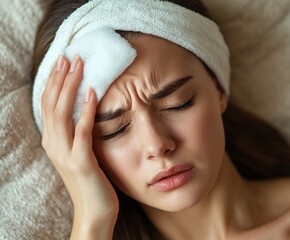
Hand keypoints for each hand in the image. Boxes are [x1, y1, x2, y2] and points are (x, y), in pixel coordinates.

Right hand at [41, 55, 118, 238]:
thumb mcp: (79, 153)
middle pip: (52, 104)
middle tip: (70, 56)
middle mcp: (54, 145)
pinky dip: (86, 110)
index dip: (54, 82)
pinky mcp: (81, 162)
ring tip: (79, 65)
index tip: (63, 61)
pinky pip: (82, 131)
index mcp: (53, 141)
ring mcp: (65, 154)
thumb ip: (76, 133)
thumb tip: (83, 109)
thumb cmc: (90, 180)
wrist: (94, 211)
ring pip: (62, 113)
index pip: (49, 105)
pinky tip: (92, 92)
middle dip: (60, 77)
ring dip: (70, 86)